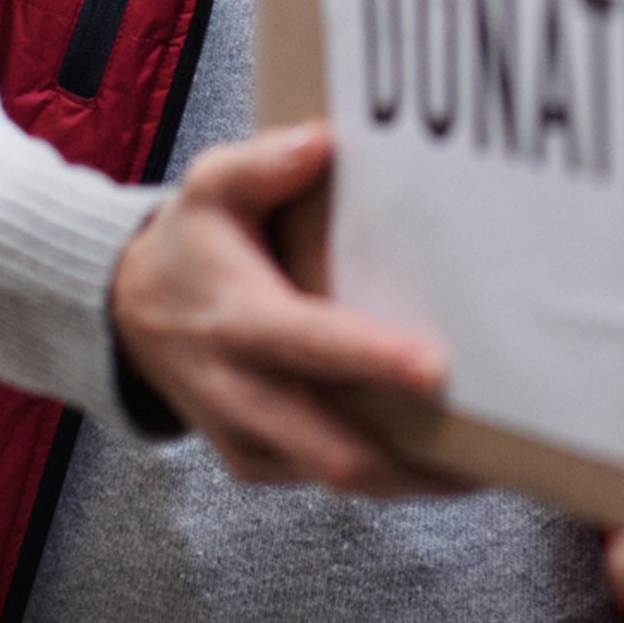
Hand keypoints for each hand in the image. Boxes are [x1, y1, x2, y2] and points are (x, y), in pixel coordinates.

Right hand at [110, 122, 452, 494]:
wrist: (129, 314)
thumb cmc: (190, 245)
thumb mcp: (210, 188)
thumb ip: (261, 165)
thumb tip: (321, 142)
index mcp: (237, 320)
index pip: (309, 344)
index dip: (372, 361)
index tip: (435, 367)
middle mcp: (240, 391)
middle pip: (333, 448)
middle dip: (414, 458)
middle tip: (494, 448)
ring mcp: (247, 437)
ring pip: (339, 477)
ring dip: (413, 479)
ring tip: (488, 465)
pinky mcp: (257, 463)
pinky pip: (328, 480)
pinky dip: (386, 477)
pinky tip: (442, 461)